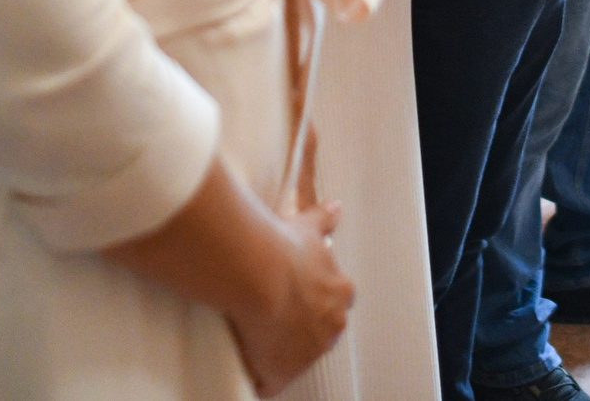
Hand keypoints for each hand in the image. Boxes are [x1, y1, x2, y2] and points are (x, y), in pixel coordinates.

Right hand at [224, 200, 353, 395]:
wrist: (258, 272)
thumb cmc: (283, 245)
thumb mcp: (308, 226)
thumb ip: (325, 218)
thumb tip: (336, 206)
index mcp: (341, 293)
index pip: (336, 302)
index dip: (317, 301)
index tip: (298, 298)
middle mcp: (332, 326)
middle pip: (322, 333)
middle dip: (304, 330)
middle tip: (275, 319)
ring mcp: (309, 353)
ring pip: (298, 359)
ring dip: (282, 355)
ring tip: (257, 344)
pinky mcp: (282, 373)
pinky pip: (272, 384)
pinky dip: (261, 381)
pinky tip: (248, 372)